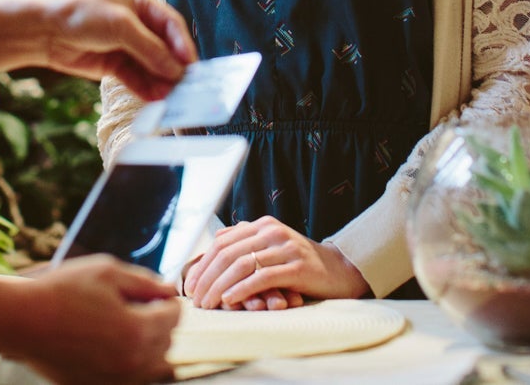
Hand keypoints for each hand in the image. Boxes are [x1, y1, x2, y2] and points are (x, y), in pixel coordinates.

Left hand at [0, 0, 195, 99]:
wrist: (44, 31)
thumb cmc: (81, 15)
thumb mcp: (120, 26)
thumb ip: (149, 48)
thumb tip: (176, 68)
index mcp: (142, 5)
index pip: (171, 25)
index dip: (183, 44)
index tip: (191, 65)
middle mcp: (137, 26)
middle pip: (164, 48)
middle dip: (174, 67)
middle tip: (186, 86)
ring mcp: (126, 47)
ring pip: (151, 67)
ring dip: (161, 81)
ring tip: (172, 98)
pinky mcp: (114, 66)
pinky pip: (136, 79)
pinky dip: (146, 88)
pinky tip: (155, 98)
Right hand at [2, 256, 181, 383]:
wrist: (22, 321)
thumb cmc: (62, 292)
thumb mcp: (108, 272)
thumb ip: (146, 282)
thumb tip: (170, 291)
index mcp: (137, 331)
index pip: (175, 316)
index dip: (167, 299)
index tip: (153, 293)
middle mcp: (131, 362)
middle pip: (167, 341)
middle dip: (159, 321)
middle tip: (135, 305)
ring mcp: (114, 380)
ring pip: (152, 364)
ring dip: (147, 343)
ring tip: (122, 324)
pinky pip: (130, 376)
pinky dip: (128, 360)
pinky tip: (108, 342)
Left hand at [181, 217, 368, 309]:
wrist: (339, 270)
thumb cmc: (299, 264)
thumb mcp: (271, 249)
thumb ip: (246, 246)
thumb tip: (211, 251)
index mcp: (262, 225)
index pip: (222, 242)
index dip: (202, 264)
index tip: (190, 285)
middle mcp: (272, 231)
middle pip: (228, 253)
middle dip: (207, 277)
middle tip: (196, 299)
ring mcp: (286, 247)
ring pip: (241, 264)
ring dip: (220, 286)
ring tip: (209, 303)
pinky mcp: (297, 267)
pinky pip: (262, 277)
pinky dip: (242, 289)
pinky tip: (230, 300)